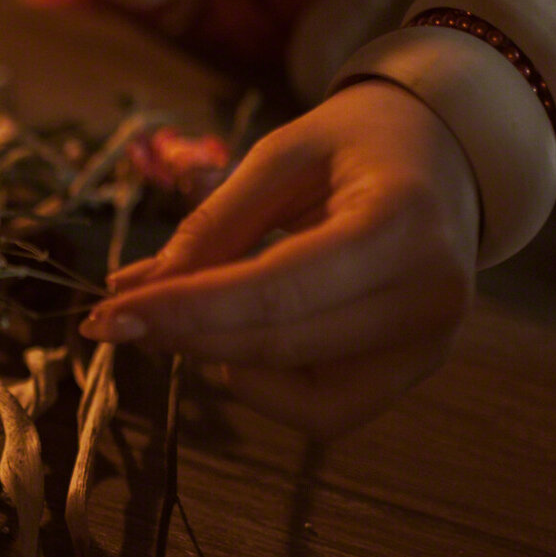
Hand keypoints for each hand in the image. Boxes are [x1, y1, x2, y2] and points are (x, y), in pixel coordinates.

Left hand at [81, 79, 482, 436]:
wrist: (447, 159)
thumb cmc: (358, 145)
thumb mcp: (282, 154)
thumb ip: (212, 223)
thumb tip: (132, 290)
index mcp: (402, 222)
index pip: (276, 290)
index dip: (185, 309)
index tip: (108, 314)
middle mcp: (431, 295)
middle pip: (280, 346)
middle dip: (186, 337)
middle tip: (114, 318)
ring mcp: (430, 345)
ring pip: (301, 396)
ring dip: (224, 362)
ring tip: (189, 314)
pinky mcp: (413, 373)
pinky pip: (325, 411)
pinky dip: (269, 386)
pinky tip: (245, 339)